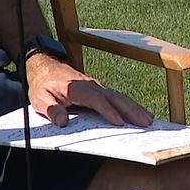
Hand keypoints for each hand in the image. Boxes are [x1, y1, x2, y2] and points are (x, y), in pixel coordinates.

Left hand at [26, 54, 153, 127]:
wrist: (45, 66)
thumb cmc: (43, 85)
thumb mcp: (40, 99)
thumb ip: (51, 110)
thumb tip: (62, 121)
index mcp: (77, 89)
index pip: (96, 100)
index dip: (108, 111)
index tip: (120, 123)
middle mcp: (91, 86)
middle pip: (114, 97)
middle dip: (131, 110)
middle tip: (146, 122)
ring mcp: (97, 87)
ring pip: (119, 96)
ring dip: (135, 108)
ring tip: (149, 120)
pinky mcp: (99, 90)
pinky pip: (117, 97)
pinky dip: (129, 105)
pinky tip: (139, 112)